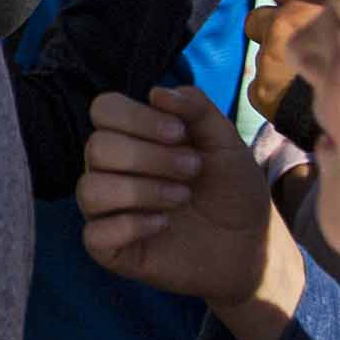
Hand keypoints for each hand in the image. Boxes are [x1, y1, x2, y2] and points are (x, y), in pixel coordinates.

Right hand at [76, 87, 282, 305]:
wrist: (249, 244)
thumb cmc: (231, 189)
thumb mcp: (226, 143)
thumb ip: (197, 109)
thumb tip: (156, 92)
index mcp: (131, 137)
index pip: (103, 109)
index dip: (137, 117)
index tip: (180, 133)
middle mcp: (110, 170)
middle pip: (96, 147)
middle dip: (149, 157)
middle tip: (192, 169)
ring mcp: (107, 209)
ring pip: (90, 189)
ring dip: (142, 190)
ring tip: (181, 197)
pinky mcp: (110, 248)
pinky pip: (94, 234)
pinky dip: (131, 226)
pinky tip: (163, 225)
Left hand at [247, 0, 323, 132]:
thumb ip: (339, 2)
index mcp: (306, 0)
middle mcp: (282, 25)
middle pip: (258, 18)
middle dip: (270, 29)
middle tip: (295, 42)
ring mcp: (269, 60)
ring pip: (258, 53)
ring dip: (273, 59)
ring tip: (305, 72)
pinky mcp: (263, 92)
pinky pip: (259, 86)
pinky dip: (274, 91)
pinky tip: (297, 97)